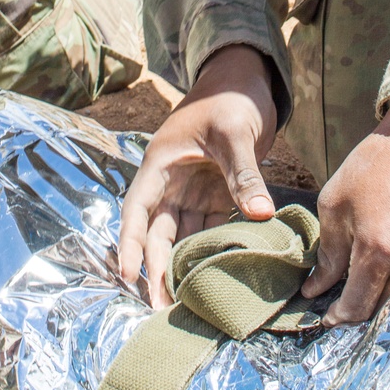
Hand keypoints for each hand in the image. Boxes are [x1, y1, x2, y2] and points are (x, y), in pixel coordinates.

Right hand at [118, 45, 277, 305]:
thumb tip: (261, 214)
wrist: (249, 81)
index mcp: (161, 165)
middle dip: (157, 269)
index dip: (131, 243)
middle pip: (158, 232)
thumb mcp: (234, 132)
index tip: (128, 275)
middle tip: (161, 308)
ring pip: (182, 236)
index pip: (137, 209)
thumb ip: (244, 174)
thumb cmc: (231, 98)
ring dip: (181, 266)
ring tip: (185, 303)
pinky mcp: (217, 195)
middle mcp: (172, 183)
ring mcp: (194, 191)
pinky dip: (211, 251)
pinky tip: (217, 278)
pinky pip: (211, 228)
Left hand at [302, 97, 389, 325]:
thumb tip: (316, 288)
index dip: (339, 317)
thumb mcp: (336, 200)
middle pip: (386, 310)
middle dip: (362, 313)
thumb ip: (328, 251)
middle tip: (343, 304)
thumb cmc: (377, 163)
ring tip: (368, 289)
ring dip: (387, 302)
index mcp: (378, 248)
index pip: (358, 306)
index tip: (326, 318)